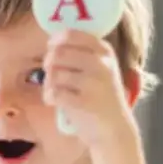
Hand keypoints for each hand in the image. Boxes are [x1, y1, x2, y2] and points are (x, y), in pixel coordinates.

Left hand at [43, 29, 138, 147]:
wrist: (114, 129)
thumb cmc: (101, 97)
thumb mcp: (100, 69)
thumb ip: (81, 54)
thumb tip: (51, 42)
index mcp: (104, 52)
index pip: (72, 34)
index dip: (55, 40)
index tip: (51, 48)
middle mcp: (101, 64)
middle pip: (58, 53)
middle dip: (48, 63)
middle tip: (51, 75)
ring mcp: (94, 83)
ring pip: (54, 73)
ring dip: (48, 83)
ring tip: (55, 91)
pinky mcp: (84, 102)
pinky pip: (54, 92)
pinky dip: (49, 97)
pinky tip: (55, 102)